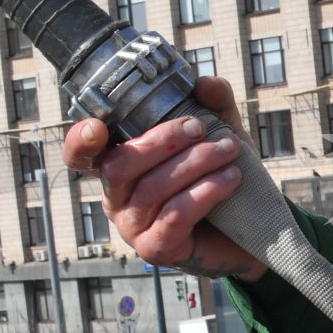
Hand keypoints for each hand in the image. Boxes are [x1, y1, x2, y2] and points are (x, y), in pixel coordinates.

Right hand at [59, 77, 266, 282]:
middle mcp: (116, 198)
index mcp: (119, 168)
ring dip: (194, 163)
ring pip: (152, 189)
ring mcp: (133, 227)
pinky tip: (230, 178)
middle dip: (161, 140)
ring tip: (228, 149)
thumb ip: (212, 106)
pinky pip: (174, 216)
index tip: (97, 126)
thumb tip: (205, 83)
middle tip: (199, 127)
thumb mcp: (218, 135)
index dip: (79, 141)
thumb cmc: (221, 178)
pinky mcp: (156, 250)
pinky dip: (205, 192)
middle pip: (119, 166)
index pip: (82, 155)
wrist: (252, 232)